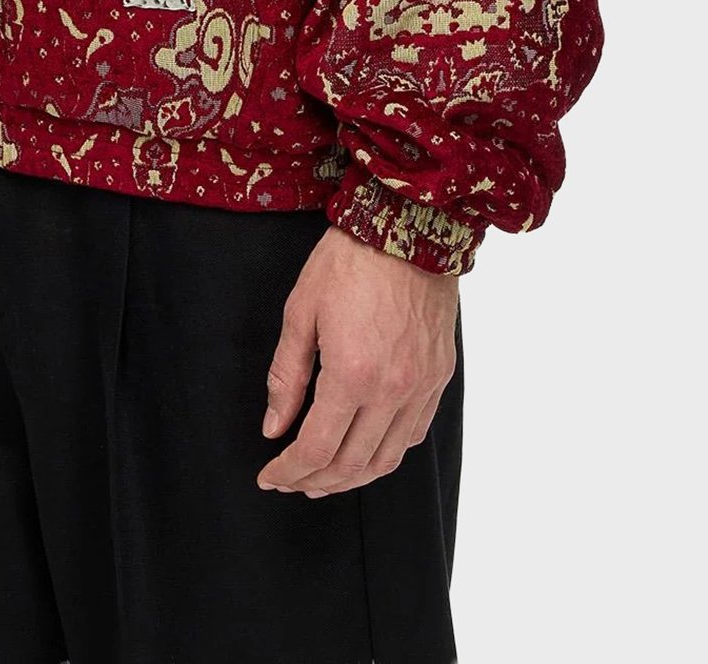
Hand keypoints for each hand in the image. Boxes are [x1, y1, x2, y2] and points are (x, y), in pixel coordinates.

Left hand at [258, 223, 459, 495]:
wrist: (407, 227)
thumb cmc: (349, 261)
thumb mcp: (301, 312)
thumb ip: (286, 376)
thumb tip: (274, 427)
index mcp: (352, 375)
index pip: (316, 448)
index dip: (288, 470)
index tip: (268, 475)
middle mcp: (392, 390)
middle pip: (351, 463)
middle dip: (314, 481)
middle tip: (289, 480)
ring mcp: (422, 387)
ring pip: (387, 459)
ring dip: (352, 478)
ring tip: (323, 479)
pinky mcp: (439, 377)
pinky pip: (414, 434)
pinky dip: (387, 454)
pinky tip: (366, 452)